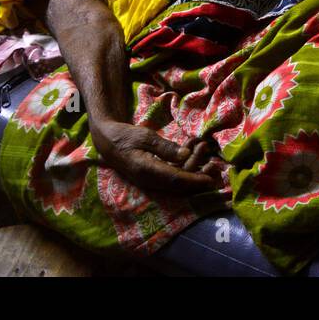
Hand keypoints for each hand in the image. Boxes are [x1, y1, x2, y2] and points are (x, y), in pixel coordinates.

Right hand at [93, 119, 220, 194]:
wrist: (107, 141)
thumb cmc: (125, 136)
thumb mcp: (145, 137)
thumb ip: (165, 148)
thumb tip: (185, 156)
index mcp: (147, 171)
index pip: (176, 179)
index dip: (194, 180)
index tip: (210, 179)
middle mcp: (150, 180)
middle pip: (179, 182)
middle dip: (198, 172)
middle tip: (211, 158)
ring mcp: (151, 180)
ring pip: (177, 179)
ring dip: (192, 166)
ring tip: (202, 147)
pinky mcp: (152, 176)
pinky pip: (171, 174)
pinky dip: (183, 164)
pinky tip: (189, 147)